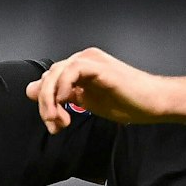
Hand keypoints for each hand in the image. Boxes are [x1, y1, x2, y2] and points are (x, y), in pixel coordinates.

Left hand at [26, 47, 171, 133]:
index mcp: (79, 68)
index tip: (55, 125)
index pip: (48, 80)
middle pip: (48, 76)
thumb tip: (30, 90)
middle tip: (55, 125)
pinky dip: (64, 86)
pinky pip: (72, 70)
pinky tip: (68, 102)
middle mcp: (83, 60)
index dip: (44, 102)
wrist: (154, 103)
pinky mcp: (100, 66)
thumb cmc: (127, 102)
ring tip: (60, 120)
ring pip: (56, 72)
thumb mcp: (86, 101)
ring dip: (51, 99)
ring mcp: (91, 61)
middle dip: (45, 104)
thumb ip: (61, 95)